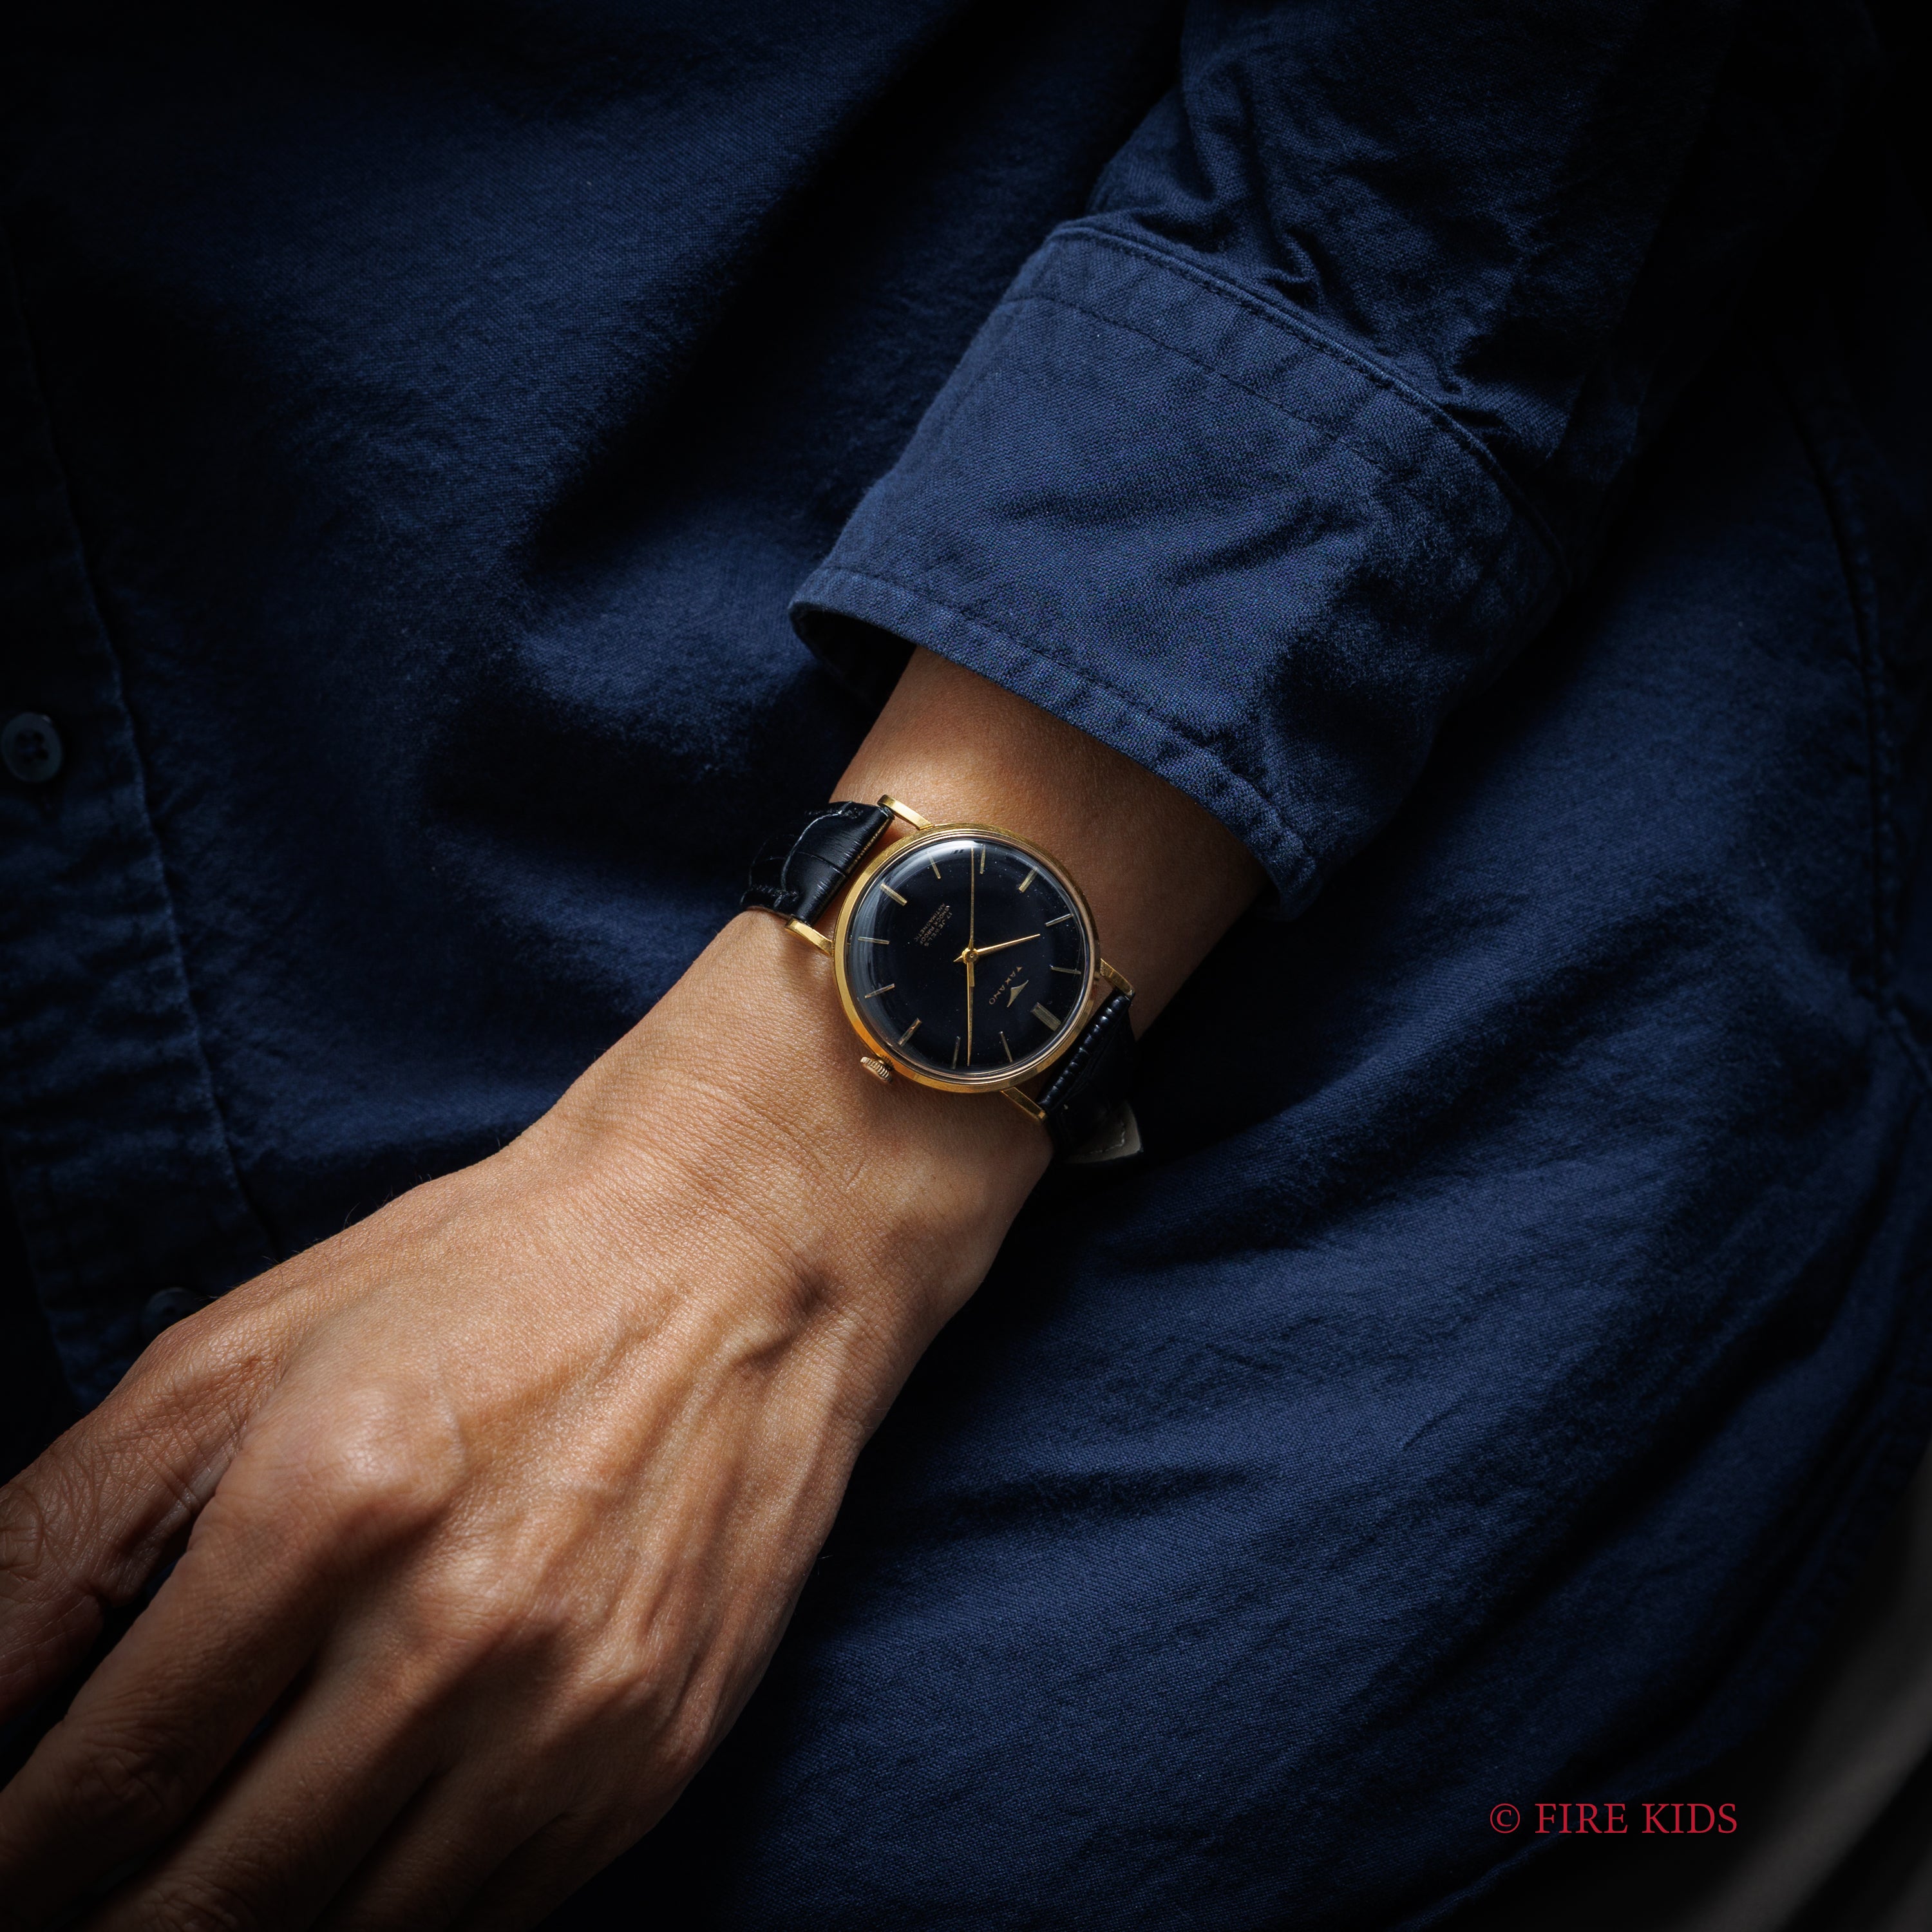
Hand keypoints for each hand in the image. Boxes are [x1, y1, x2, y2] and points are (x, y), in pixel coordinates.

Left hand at [0, 649, 1261, 1930]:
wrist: (744, 1252)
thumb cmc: (479, 1278)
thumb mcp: (235, 1353)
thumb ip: (55, 1539)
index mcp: (332, 1501)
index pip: (101, 1783)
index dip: (9, 1862)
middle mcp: (462, 1631)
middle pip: (209, 1906)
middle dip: (96, 1931)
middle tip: (58, 1908)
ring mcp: (576, 1712)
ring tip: (181, 1898)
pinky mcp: (655, 1753)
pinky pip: (482, 1925)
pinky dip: (379, 1925)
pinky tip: (333, 1873)